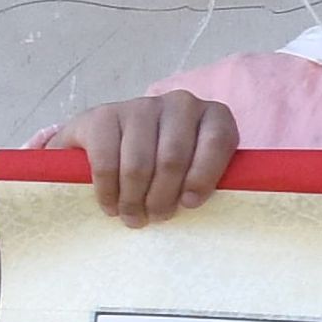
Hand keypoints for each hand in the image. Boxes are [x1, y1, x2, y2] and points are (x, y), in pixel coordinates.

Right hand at [59, 91, 243, 219]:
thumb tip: (197, 204)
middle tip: (156, 218)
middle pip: (173, 159)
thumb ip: (209, 180)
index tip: (190, 205)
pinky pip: (106, 161)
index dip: (203, 178)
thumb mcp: (199, 169)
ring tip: (132, 217)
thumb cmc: (171, 165)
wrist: (115, 140)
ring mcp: (141, 106)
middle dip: (162, 197)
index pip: (217, 142)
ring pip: (139, 164)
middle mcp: (180, 104)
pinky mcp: (104, 114)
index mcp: (214, 116)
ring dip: (134, 199)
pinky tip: (111, 205)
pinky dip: (108, 190)